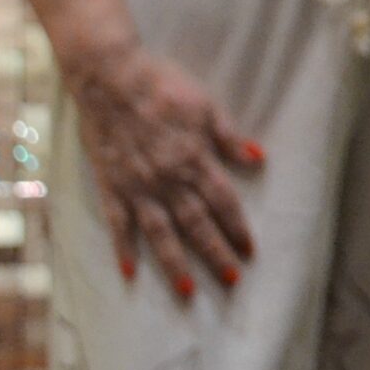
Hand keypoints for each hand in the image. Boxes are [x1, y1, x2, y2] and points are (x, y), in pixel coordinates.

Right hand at [66, 41, 264, 297]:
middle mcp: (168, 180)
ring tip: (188, 291)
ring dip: (175, 264)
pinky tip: (129, 272)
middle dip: (215, 254)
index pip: (223, 202)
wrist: (110, 78)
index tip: (249, 250)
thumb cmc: (163, 86)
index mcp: (194, 159)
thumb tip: (258, 158)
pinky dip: (123, 249)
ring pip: (160, 234)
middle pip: (196, 225)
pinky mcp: (110, 186)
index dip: (237, 227)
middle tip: (231, 281)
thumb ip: (229, 137)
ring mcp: (137, 186)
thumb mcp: (206, 106)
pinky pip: (117, 224)